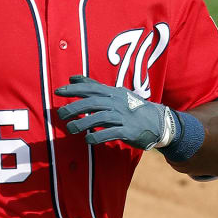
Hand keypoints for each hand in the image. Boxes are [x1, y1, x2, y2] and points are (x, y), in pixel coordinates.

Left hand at [55, 75, 175, 149]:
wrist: (159, 122)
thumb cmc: (132, 107)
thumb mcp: (116, 94)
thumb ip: (94, 87)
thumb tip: (73, 78)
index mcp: (114, 93)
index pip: (91, 88)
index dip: (74, 89)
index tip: (58, 91)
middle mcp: (118, 103)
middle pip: (93, 103)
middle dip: (75, 107)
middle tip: (60, 114)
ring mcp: (124, 117)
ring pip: (100, 118)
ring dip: (83, 123)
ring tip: (71, 128)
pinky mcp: (128, 131)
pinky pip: (111, 133)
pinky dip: (98, 136)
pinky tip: (88, 139)